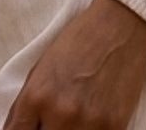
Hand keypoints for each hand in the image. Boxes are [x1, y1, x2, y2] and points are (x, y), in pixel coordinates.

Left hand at [2, 0, 145, 129]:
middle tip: (50, 122)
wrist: (118, 25)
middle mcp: (59, 113)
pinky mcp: (114, 127)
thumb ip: (26, 106)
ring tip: (72, 120)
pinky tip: (90, 122)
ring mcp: (88, 123)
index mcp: (36, 96)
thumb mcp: (41, 68)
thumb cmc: (78, 42)